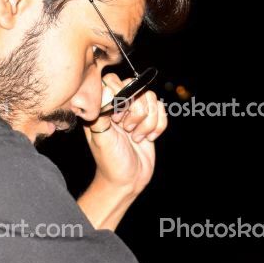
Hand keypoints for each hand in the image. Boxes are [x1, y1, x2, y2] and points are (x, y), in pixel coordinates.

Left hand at [76, 73, 167, 229]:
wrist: (128, 181)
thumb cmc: (111, 162)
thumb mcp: (102, 139)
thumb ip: (101, 115)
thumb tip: (104, 91)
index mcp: (102, 106)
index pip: (113, 81)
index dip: (120, 97)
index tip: (116, 119)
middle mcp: (118, 105)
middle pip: (136, 87)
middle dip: (136, 112)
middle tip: (127, 130)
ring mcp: (135, 112)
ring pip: (151, 98)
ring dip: (148, 122)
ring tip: (136, 137)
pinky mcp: (150, 120)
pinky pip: (162, 109)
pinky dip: (158, 126)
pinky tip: (147, 139)